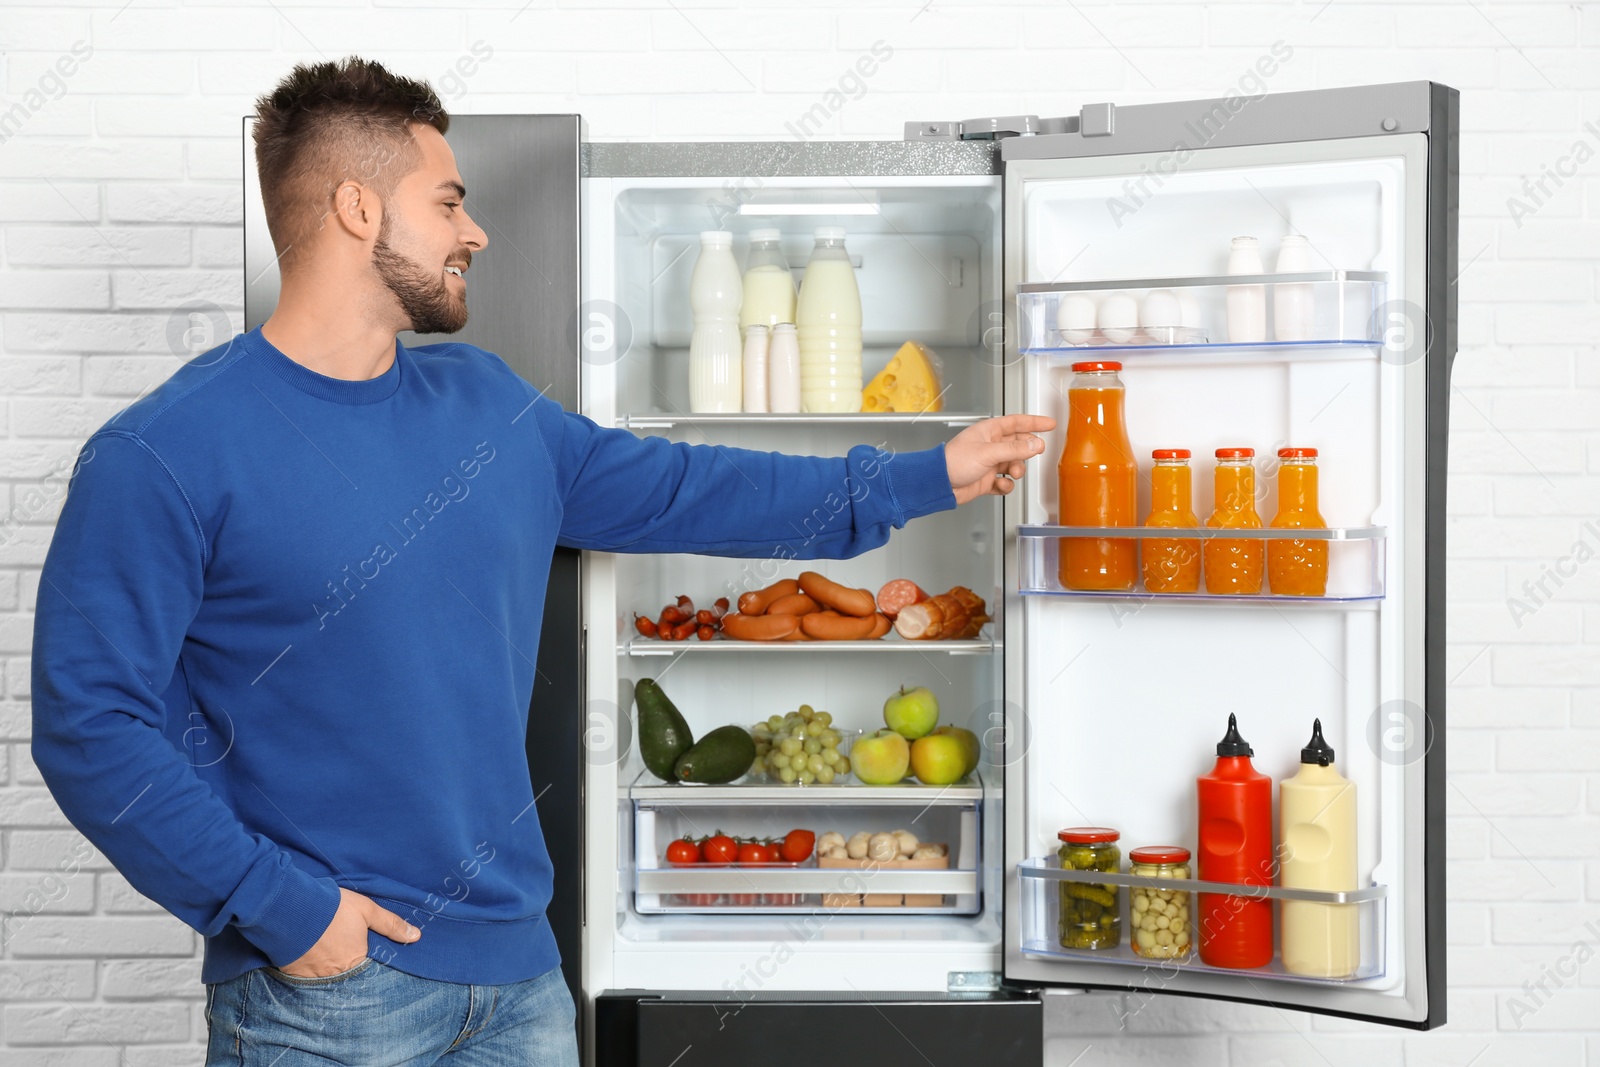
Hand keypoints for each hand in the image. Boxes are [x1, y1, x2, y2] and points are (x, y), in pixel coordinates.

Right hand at [276, 887, 419, 977]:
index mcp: (356, 960)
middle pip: (347, 974)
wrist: (288, 908)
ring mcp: (314, 977)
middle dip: (346, 964)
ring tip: (326, 950)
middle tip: (341, 950)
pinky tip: (310, 954)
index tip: (364, 950)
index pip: (369, 968)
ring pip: (327, 976)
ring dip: (328, 966)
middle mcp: (337, 974)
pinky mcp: (294, 974)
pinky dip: (310, 968)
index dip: (367, 959)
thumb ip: (390, 924)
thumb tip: (416, 937)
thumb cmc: (330, 908)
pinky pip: (306, 977)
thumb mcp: (366, 910)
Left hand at [945, 413, 1055, 505]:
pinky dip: (1006, 485)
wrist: (939, 484)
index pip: (1017, 423)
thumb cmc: (954, 462)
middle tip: (1035, 453)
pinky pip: (1004, 482)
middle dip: (1027, 451)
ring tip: (1012, 473)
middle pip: (1018, 444)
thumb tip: (1035, 445)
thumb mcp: (988, 453)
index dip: (1034, 422)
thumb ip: (1014, 450)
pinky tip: (1000, 485)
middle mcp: (990, 445)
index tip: (1049, 424)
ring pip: (1014, 464)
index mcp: (989, 432)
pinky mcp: (986, 479)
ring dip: (1017, 470)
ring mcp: (989, 463)